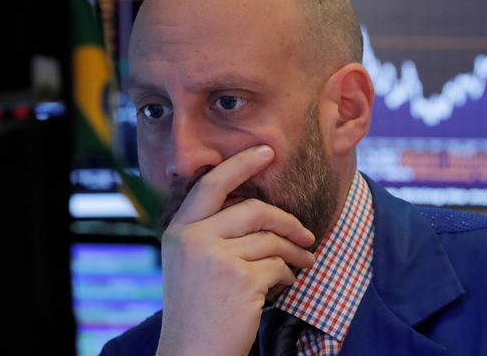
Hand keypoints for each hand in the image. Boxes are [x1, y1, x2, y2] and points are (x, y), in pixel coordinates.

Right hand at [155, 145, 315, 355]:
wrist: (192, 354)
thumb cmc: (197, 309)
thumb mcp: (190, 263)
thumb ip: (211, 232)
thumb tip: (257, 208)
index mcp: (179, 231)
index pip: (212, 184)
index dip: (241, 163)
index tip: (266, 151)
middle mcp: (193, 239)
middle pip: (254, 210)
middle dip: (287, 221)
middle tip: (307, 235)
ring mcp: (216, 259)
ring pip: (272, 240)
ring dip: (294, 254)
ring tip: (304, 264)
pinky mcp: (240, 280)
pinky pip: (278, 266)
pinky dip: (288, 276)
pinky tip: (285, 285)